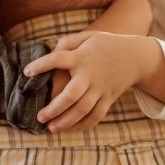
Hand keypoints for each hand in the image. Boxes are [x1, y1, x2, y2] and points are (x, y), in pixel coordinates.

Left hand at [25, 32, 148, 131]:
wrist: (137, 57)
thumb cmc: (106, 45)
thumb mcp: (88, 36)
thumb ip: (68, 42)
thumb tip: (52, 51)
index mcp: (82, 57)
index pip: (58, 60)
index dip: (41, 65)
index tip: (27, 72)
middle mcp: (90, 75)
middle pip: (71, 95)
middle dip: (54, 108)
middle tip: (39, 117)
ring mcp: (101, 89)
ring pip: (83, 110)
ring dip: (66, 121)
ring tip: (51, 127)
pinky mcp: (109, 99)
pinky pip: (96, 116)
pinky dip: (83, 125)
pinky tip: (70, 128)